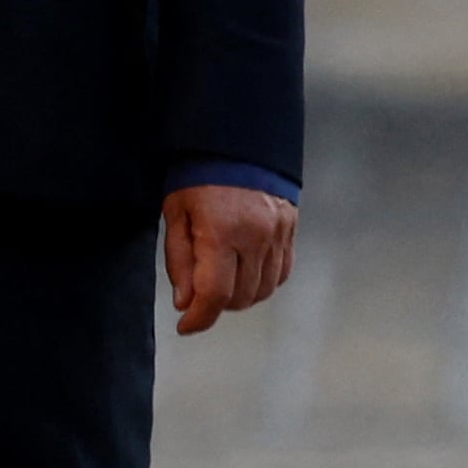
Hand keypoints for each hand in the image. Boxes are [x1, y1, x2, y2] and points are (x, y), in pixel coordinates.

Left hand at [163, 183, 298, 334]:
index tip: (186, 326)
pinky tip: (245, 271)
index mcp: (222, 233)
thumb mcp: (176, 215)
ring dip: (240, 296)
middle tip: (199, 295)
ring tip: (222, 282)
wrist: (238, 141)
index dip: (199, 318)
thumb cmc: (198, 176)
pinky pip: (281, 272)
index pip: (215, 294)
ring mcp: (278, 234)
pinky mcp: (291, 230)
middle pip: (241, 298)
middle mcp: (256, 237)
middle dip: (217, 305)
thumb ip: (180, 261)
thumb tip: (186, 302)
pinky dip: (262, 282)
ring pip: (263, 290)